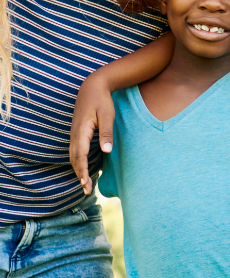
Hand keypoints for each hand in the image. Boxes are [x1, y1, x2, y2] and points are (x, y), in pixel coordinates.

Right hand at [69, 72, 115, 195]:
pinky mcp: (77, 132)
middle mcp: (75, 134)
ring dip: (78, 170)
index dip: (82, 171)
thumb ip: (106, 133)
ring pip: (73, 156)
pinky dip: (78, 162)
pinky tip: (84, 169)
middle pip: (74, 159)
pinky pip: (75, 150)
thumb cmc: (102, 100)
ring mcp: (74, 133)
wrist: (92, 86)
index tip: (85, 183)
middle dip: (80, 175)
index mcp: (81, 131)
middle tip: (86, 191)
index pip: (80, 155)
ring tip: (85, 184)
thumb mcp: (107, 115)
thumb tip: (106, 151)